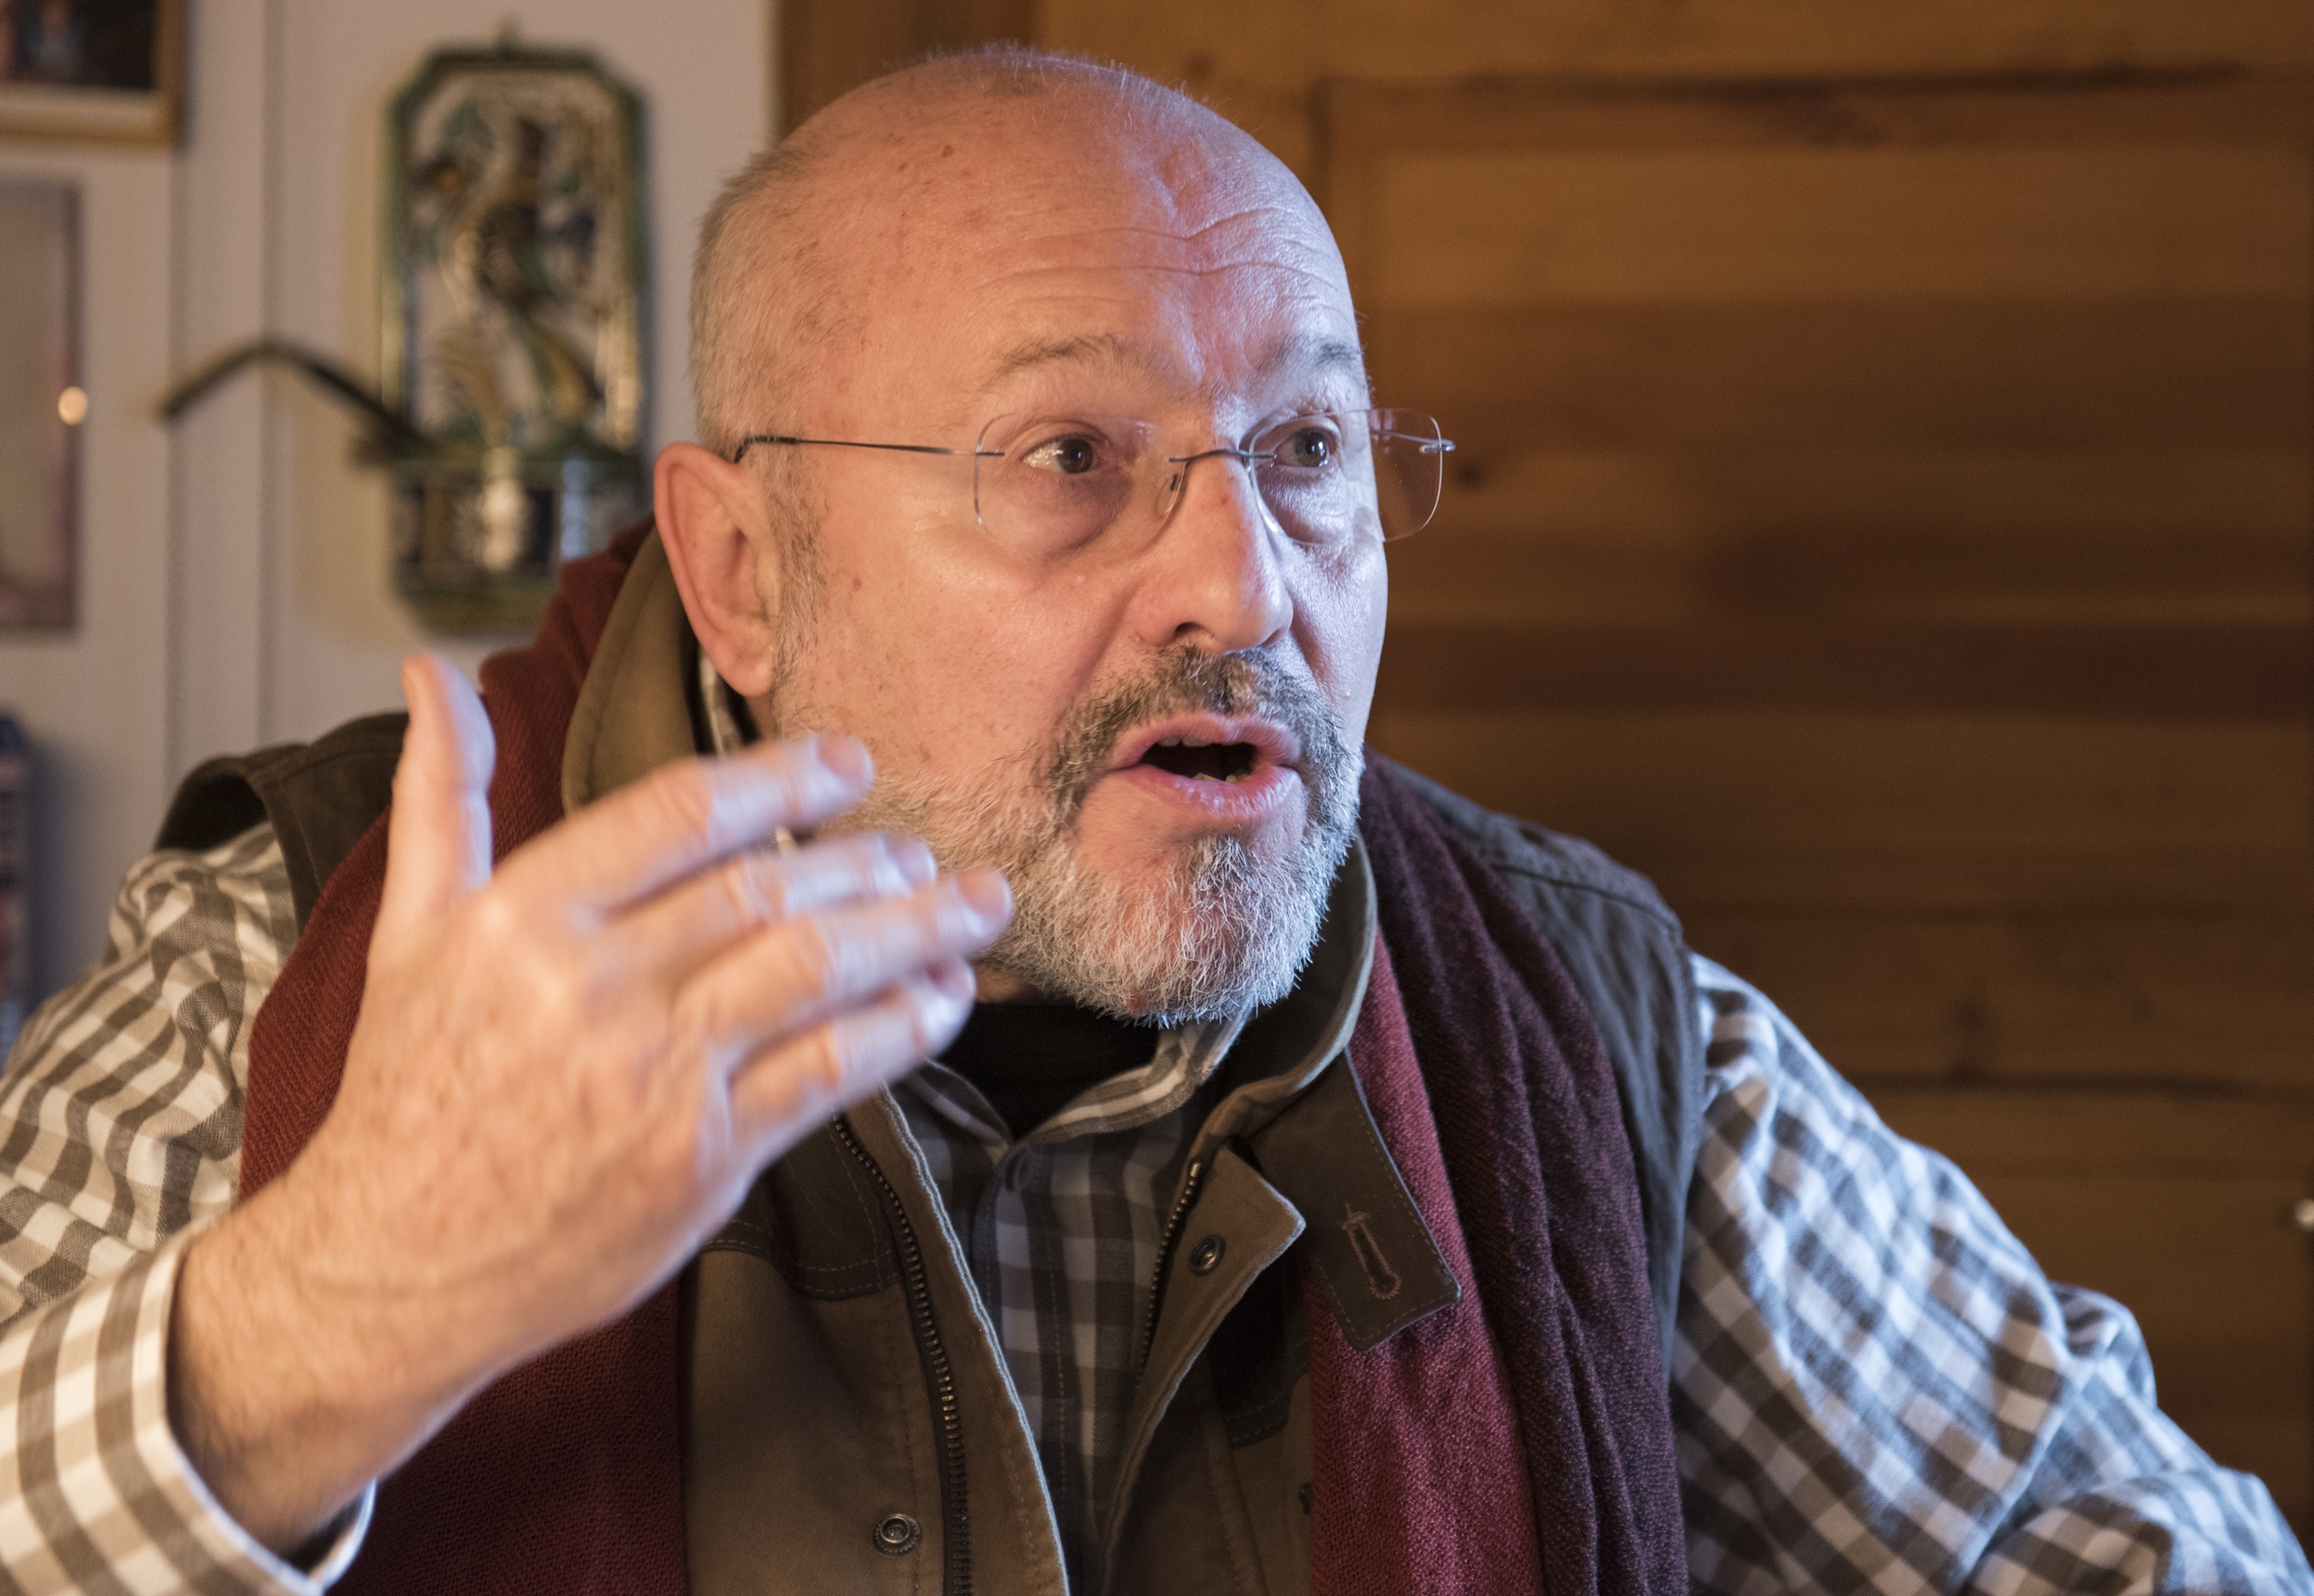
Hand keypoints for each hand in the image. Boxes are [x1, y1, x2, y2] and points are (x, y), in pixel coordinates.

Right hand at [169, 654, 1009, 1549]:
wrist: (388, 1269)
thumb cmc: (407, 1093)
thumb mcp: (407, 929)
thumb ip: (442, 794)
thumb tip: (437, 673)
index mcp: (523, 914)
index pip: (683, 812)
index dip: (782, 778)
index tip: (849, 762)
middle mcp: (594, 985)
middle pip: (768, 888)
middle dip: (867, 859)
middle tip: (918, 848)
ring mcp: (657, 1074)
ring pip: (817, 968)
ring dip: (914, 929)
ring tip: (975, 905)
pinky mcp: (705, 1158)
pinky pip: (830, 1070)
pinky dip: (900, 1026)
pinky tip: (942, 999)